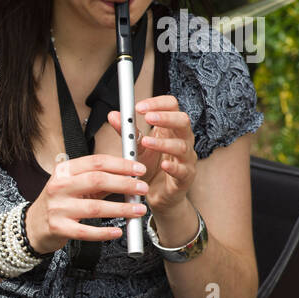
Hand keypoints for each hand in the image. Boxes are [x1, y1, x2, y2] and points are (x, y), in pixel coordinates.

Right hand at [24, 154, 150, 254]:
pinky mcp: (58, 228)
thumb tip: (129, 176)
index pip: (96, 162)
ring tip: (139, 210)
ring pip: (95, 207)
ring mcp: (58, 208)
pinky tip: (118, 231)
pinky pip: (86, 231)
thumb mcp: (74, 185)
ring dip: (121, 208)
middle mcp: (59, 186)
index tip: (139, 169)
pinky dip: (104, 232)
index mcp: (65, 170)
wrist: (34, 225)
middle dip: (125, 183)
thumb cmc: (60, 202)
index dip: (121, 164)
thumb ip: (99, 180)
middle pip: (97, 180)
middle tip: (143, 188)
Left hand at [107, 94, 194, 215]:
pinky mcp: (185, 177)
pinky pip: (183, 170)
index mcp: (170, 129)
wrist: (154, 194)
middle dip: (166, 117)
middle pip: (183, 121)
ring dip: (163, 143)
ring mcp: (185, 159)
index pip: (172, 106)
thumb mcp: (136, 147)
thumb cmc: (149, 167)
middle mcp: (181, 140)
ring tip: (147, 142)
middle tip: (147, 117)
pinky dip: (173, 167)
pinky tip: (163, 165)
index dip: (158, 103)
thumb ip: (126, 131)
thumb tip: (113, 114)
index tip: (139, 106)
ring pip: (182, 145)